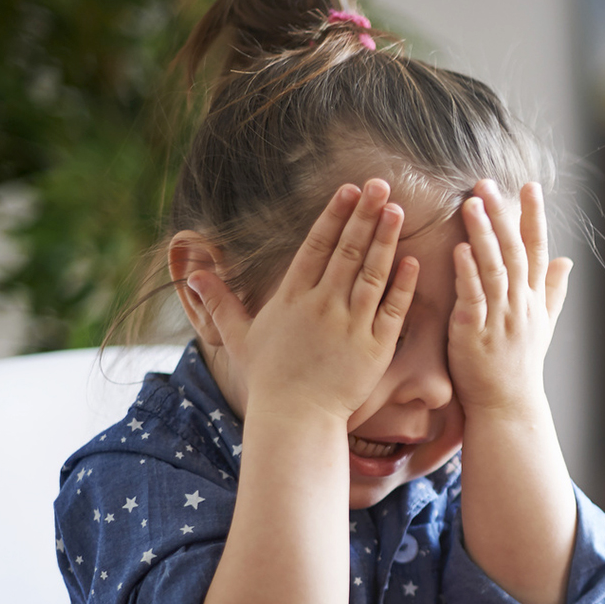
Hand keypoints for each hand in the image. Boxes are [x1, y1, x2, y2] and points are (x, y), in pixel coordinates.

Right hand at [186, 179, 418, 423]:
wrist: (296, 418)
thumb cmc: (269, 379)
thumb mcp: (239, 337)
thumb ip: (220, 302)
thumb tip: (192, 274)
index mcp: (292, 297)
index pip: (316, 246)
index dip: (334, 215)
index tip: (348, 190)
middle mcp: (322, 305)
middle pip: (347, 251)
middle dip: (364, 215)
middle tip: (381, 185)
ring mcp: (351, 325)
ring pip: (372, 273)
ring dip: (385, 240)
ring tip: (398, 210)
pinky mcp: (375, 347)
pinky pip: (392, 309)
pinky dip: (403, 285)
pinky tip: (412, 260)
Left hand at [449, 179, 573, 416]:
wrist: (507, 407)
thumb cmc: (520, 366)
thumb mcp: (543, 326)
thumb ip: (553, 291)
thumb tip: (569, 261)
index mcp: (534, 299)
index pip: (538, 250)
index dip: (534, 217)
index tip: (530, 186)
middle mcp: (521, 305)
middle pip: (515, 252)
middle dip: (503, 216)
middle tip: (487, 184)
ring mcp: (499, 319)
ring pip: (494, 269)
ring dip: (483, 235)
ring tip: (471, 204)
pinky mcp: (474, 333)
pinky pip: (473, 298)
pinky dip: (467, 273)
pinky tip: (459, 249)